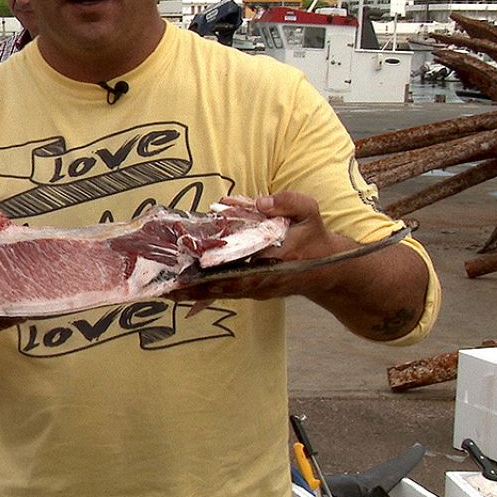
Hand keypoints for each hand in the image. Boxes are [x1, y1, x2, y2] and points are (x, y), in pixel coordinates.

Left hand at [167, 192, 351, 302]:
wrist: (329, 268)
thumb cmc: (315, 237)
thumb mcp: (310, 212)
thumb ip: (289, 203)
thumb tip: (260, 202)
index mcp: (278, 259)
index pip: (245, 265)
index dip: (221, 268)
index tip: (197, 267)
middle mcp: (264, 279)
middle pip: (227, 284)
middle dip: (198, 286)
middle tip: (169, 286)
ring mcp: (258, 289)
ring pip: (223, 292)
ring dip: (196, 293)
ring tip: (167, 292)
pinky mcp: (253, 292)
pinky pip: (226, 294)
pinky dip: (204, 294)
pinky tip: (181, 294)